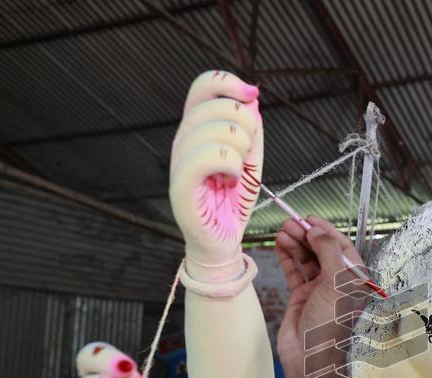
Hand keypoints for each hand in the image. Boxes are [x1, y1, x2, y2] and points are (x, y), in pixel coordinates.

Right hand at [170, 70, 262, 269]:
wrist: (221, 240)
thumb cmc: (232, 201)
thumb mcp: (251, 160)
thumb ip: (252, 130)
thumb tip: (252, 98)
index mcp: (197, 129)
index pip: (203, 86)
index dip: (229, 82)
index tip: (252, 95)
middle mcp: (183, 140)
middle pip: (216, 105)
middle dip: (246, 125)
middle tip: (246, 153)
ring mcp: (179, 162)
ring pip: (217, 131)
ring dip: (240, 151)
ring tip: (236, 172)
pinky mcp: (181, 186)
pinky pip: (207, 157)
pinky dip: (230, 165)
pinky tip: (231, 179)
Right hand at [274, 217, 369, 377]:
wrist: (310, 356)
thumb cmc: (329, 323)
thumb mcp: (335, 283)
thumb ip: (328, 252)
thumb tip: (317, 230)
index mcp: (354, 280)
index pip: (341, 247)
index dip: (326, 231)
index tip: (309, 219)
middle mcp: (337, 283)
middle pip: (322, 251)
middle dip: (306, 235)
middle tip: (289, 222)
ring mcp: (318, 290)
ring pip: (306, 260)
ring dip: (295, 244)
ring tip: (282, 231)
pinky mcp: (301, 297)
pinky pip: (294, 272)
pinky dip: (287, 258)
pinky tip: (279, 246)